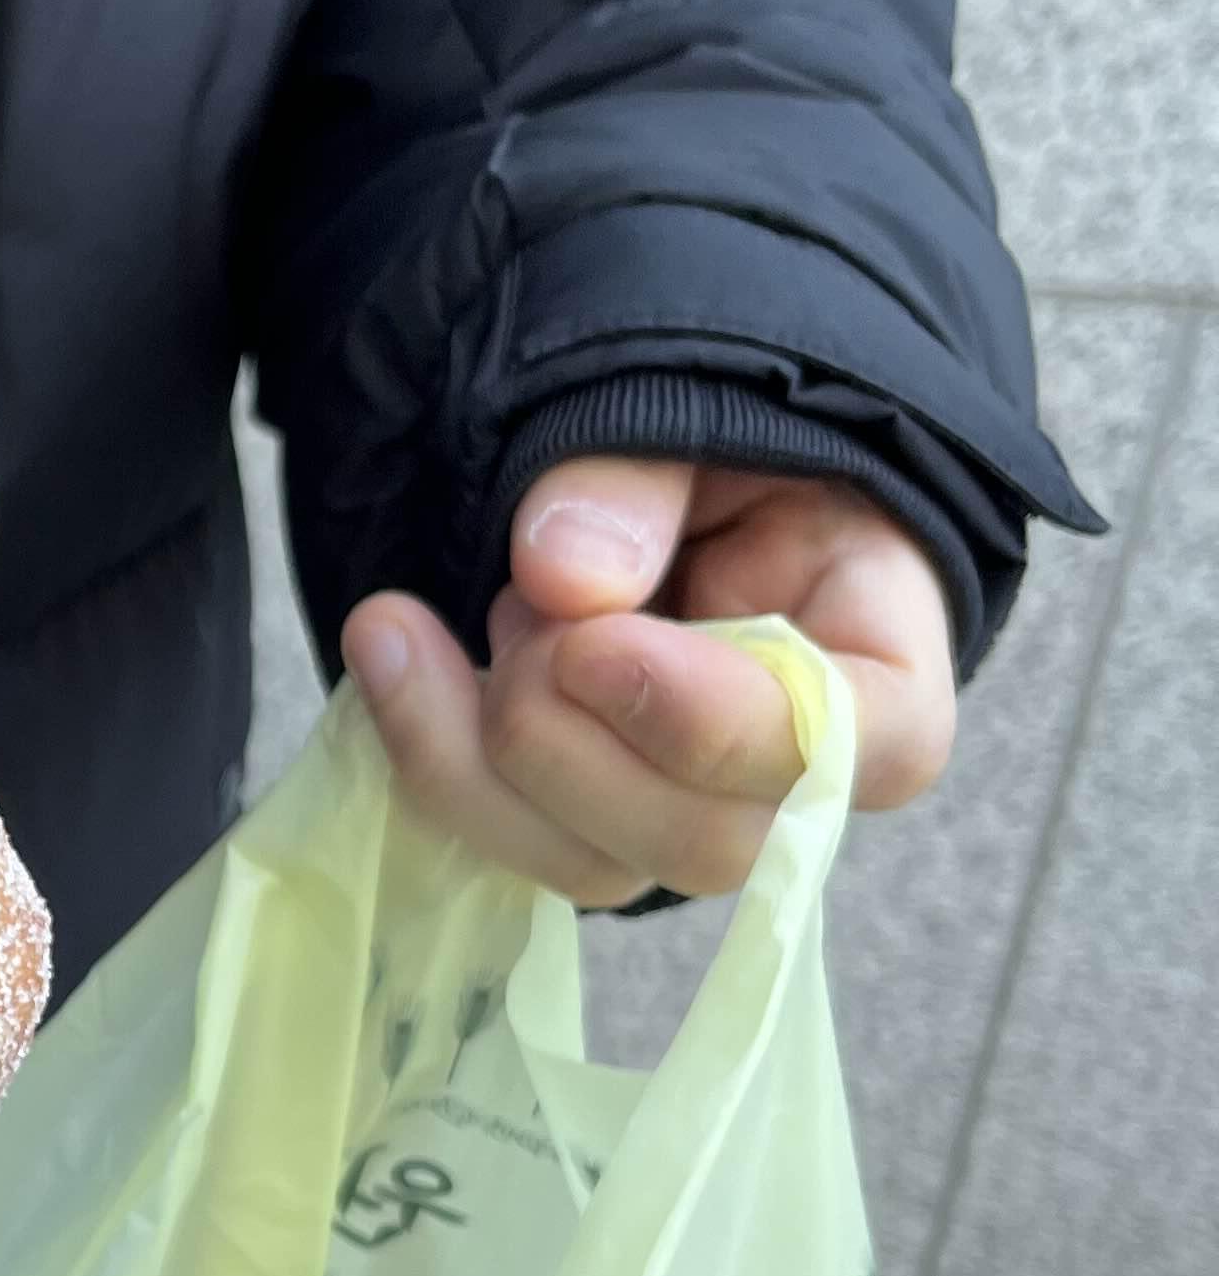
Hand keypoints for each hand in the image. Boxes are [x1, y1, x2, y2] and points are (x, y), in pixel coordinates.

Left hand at [339, 457, 957, 906]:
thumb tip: (564, 574)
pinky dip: (429, 753)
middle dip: (570, 739)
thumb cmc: (712, 439)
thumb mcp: (692, 408)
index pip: (850, 749)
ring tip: (452, 611)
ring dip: (479, 749)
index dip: (712, 721)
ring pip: (591, 866)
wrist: (658, 471)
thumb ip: (638, 479)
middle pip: (707, 842)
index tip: (591, 646)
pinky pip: (508, 845)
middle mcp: (797, 775)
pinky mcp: (586, 827)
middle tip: (515, 605)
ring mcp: (686, 814)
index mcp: (881, 662)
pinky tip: (393, 653)